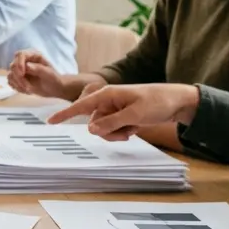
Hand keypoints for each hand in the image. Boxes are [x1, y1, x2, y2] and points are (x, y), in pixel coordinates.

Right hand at [7, 50, 64, 96]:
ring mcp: (20, 70)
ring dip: (18, 84)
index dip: (19, 63)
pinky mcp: (17, 79)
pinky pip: (11, 82)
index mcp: (33, 56)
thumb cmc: (54, 78)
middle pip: (13, 65)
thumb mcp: (49, 73)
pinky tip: (27, 91)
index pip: (20, 54)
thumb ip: (39, 69)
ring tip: (29, 90)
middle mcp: (24, 61)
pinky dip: (17, 87)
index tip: (22, 74)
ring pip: (10, 75)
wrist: (54, 88)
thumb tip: (27, 66)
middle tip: (27, 87)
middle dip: (18, 78)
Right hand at [47, 83, 201, 139]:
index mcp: (107, 94)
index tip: (50, 121)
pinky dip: (123, 133)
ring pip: (103, 130)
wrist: (178, 102)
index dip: (65, 114)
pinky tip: (136, 128)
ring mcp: (114, 110)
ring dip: (116, 134)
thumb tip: (90, 130)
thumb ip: (111, 123)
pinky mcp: (121, 116)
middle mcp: (107, 102)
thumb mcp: (135, 114)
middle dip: (107, 131)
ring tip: (133, 128)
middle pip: (93, 123)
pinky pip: (113, 130)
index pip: (81, 106)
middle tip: (127, 131)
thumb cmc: (157, 102)